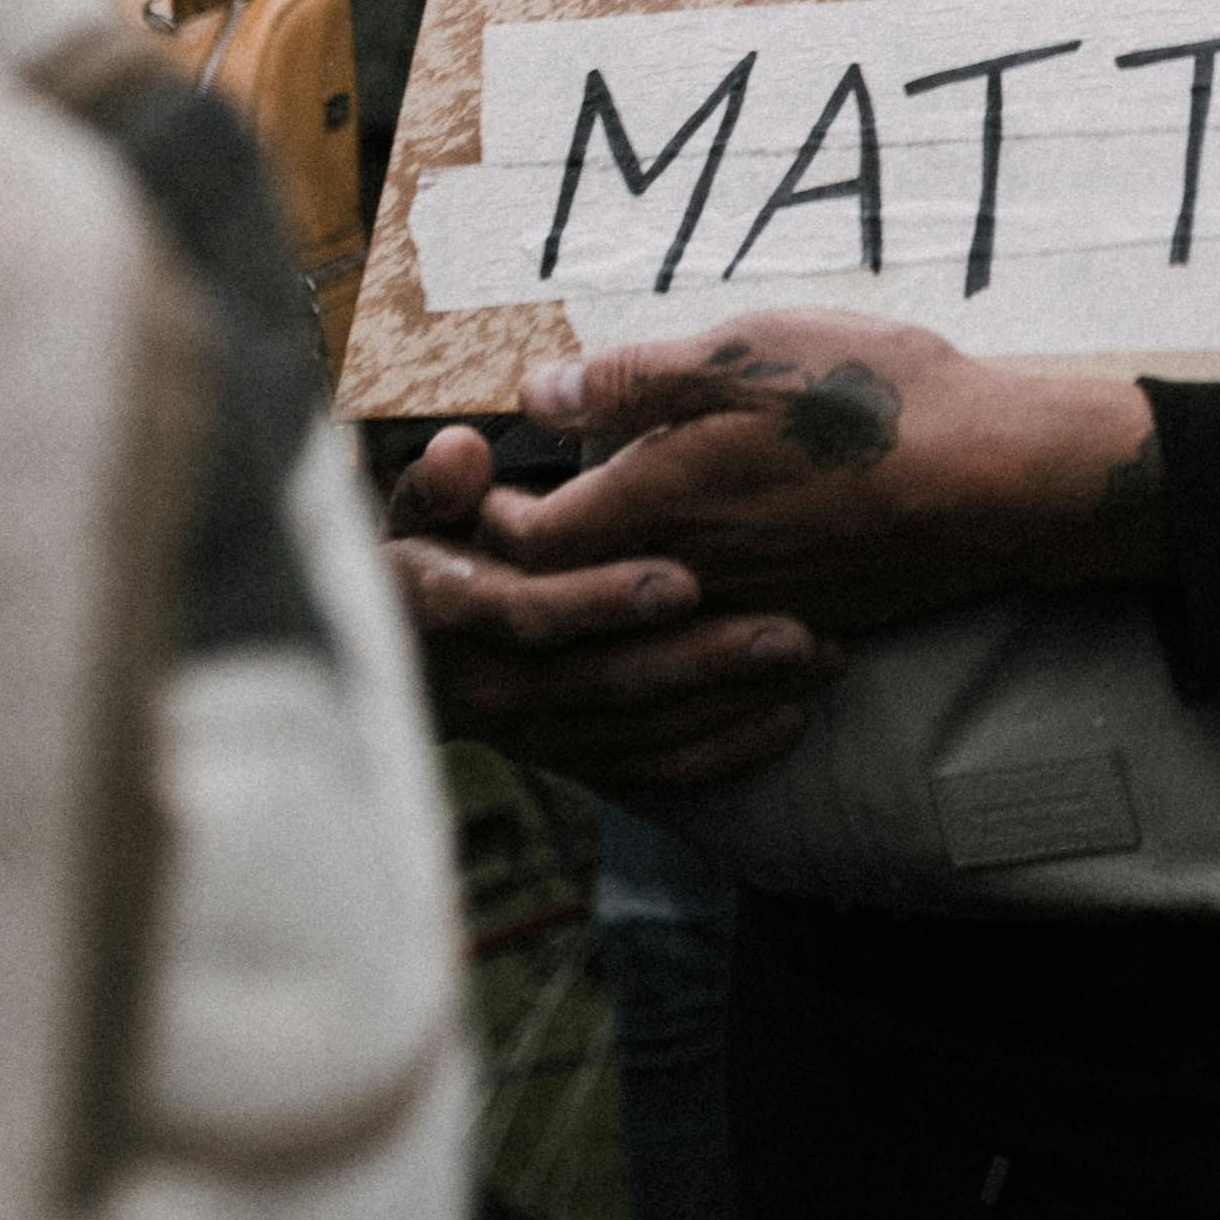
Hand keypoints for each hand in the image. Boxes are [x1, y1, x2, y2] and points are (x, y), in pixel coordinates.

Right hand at [382, 419, 826, 797]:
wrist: (404, 658)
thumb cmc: (429, 554)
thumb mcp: (416, 511)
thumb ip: (439, 482)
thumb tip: (463, 447)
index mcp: (456, 617)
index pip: (531, 615)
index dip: (602, 601)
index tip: (682, 581)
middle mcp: (494, 692)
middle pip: (607, 684)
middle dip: (702, 660)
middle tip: (791, 634)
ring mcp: (539, 738)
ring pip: (643, 734)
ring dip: (732, 701)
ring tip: (815, 661)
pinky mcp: (576, 763)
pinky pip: (655, 771)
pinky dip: (723, 751)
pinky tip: (789, 717)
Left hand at [471, 314, 1168, 639]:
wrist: (994, 483)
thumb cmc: (873, 400)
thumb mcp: (746, 352)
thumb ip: (633, 380)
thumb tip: (536, 394)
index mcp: (656, 505)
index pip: (524, 543)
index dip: (477, 521)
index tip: (463, 489)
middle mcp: (682, 579)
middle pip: (559, 602)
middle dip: (511, 571)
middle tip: (486, 531)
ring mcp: (734, 616)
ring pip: (623, 630)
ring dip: (582, 601)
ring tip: (564, 558)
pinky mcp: (786, 632)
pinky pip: (692, 647)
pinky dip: (658, 628)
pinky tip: (667, 587)